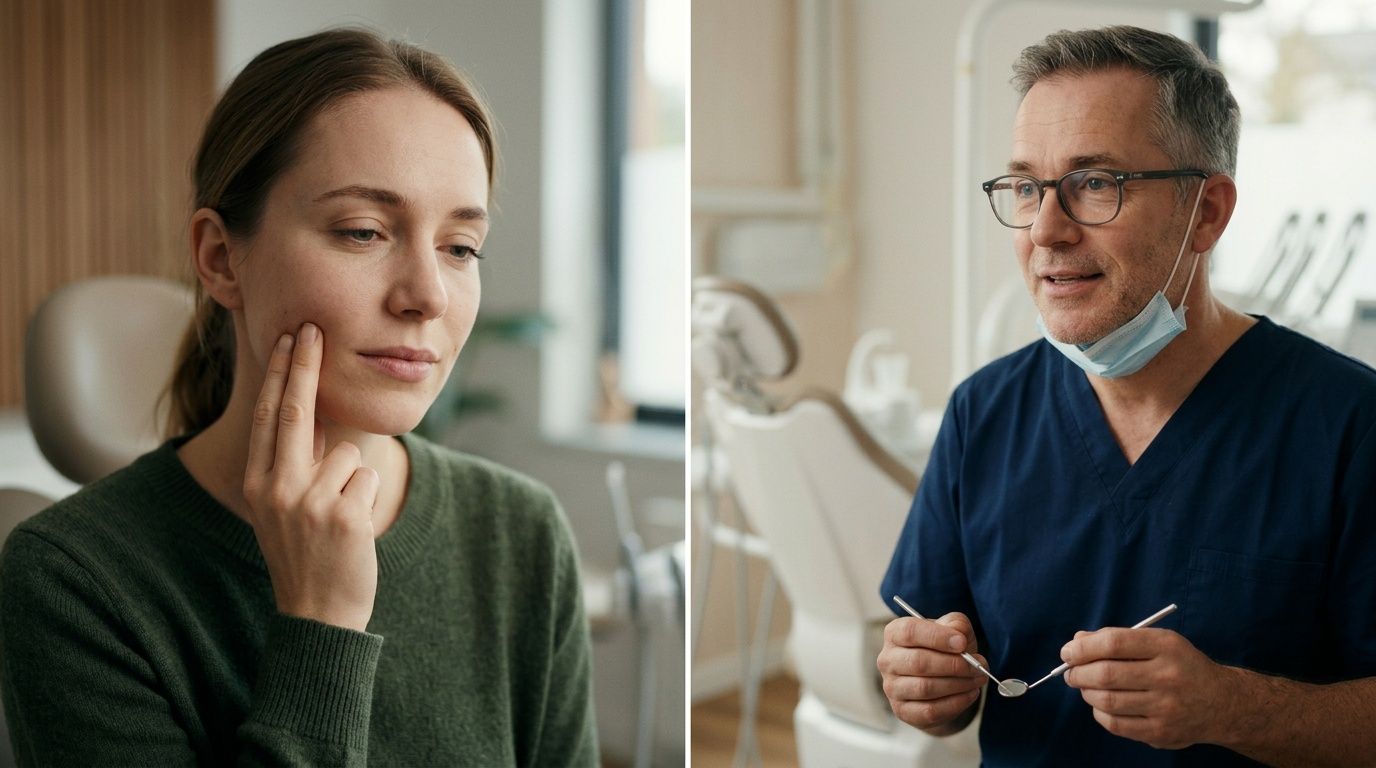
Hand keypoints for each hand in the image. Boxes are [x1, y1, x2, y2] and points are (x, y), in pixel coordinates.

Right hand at [242, 323, 379, 631]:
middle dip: (304, 364)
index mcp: (257, 484)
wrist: (318, 614)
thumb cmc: (306, 556)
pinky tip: (353, 530)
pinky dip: (368, 498)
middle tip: (312, 327)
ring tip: (339, 519)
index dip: (280, 374)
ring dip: (353, 479)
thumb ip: (291, 466)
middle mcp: (276, 487)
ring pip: (348, 452)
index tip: (288, 338)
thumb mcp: (281, 509)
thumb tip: (316, 414)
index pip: (270, 416)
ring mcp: (309, 501)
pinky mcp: (345, 513)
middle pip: (297, 410)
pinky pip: (369, 478)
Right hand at [877, 612, 986, 731]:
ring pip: (925, 688)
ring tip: (977, 679)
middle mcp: (888, 660)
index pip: (910, 632)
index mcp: (894, 633)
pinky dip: (956, 703)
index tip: (962, 643)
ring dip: (958, 684)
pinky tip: (970, 693)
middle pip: (918, 662)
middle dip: (954, 664)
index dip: (937, 637)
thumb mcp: (952, 630)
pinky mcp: (902, 711)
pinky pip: (930, 710)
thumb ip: (957, 625)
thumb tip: (959, 636)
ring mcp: (892, 687)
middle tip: (977, 665)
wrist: (939, 681)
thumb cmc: (944, 650)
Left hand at [1062, 627, 1234, 748]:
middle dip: (1077, 673)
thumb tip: (1077, 643)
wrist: (1223, 703)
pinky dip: (1099, 713)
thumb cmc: (1180, 666)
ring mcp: (1166, 707)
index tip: (1068, 652)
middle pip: (1106, 674)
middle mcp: (1168, 676)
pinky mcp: (1161, 732)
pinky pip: (1115, 724)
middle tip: (1071, 672)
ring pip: (1107, 701)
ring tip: (1087, 687)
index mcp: (1166, 646)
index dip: (1083, 648)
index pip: (1114, 643)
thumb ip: (1117, 639)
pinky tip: (1102, 706)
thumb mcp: (1158, 642)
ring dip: (1087, 693)